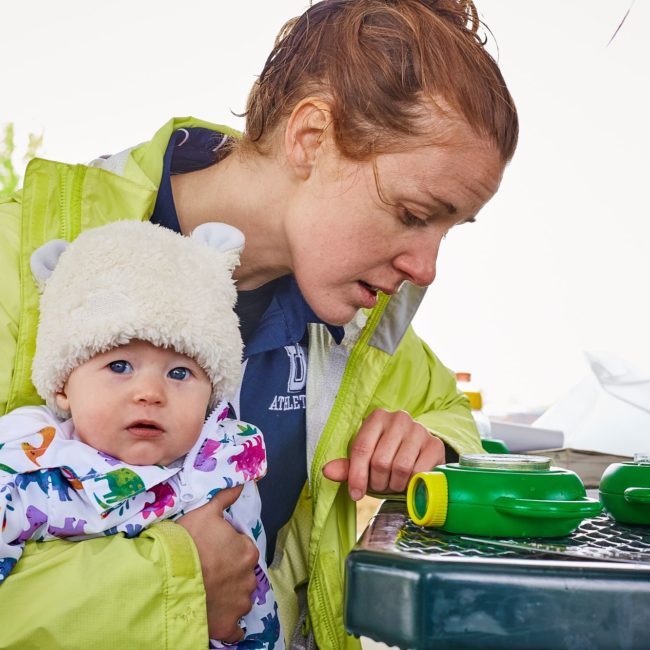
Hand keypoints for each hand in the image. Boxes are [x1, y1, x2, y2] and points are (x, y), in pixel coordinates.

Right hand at [177, 485, 258, 642]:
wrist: (169, 579)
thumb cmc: (188, 543)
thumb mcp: (205, 513)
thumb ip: (226, 498)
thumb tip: (243, 483)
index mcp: (247, 551)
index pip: (242, 548)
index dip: (227, 548)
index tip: (212, 550)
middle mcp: (249, 578)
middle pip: (242, 574)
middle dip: (230, 573)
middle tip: (208, 571)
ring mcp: (240, 604)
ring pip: (239, 598)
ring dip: (229, 596)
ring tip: (208, 592)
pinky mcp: (229, 626)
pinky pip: (235, 628)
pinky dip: (230, 624)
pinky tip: (217, 616)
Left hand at [322, 408, 444, 499]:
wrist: (419, 453)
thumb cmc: (388, 456)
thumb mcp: (365, 460)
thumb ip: (347, 467)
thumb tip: (327, 471)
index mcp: (377, 417)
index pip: (361, 448)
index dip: (356, 475)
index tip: (355, 494)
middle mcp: (399, 419)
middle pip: (380, 461)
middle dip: (377, 482)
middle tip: (380, 485)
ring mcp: (419, 430)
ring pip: (400, 468)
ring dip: (394, 485)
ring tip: (393, 483)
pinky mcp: (435, 444)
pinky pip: (419, 473)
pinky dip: (412, 484)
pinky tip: (409, 482)